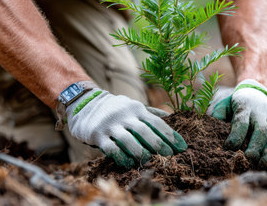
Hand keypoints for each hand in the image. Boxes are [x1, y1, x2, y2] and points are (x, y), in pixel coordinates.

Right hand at [65, 88, 186, 168]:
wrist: (85, 103)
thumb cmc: (115, 108)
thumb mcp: (132, 105)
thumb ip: (150, 112)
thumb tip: (170, 116)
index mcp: (136, 109)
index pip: (156, 122)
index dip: (170, 135)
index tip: (181, 147)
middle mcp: (125, 116)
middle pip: (144, 131)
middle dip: (158, 144)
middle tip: (168, 156)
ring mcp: (111, 125)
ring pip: (128, 140)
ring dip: (140, 152)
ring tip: (148, 160)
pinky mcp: (97, 134)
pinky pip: (110, 147)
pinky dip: (120, 156)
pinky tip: (128, 163)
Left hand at [207, 79, 266, 171]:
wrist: (257, 92)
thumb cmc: (236, 103)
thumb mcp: (225, 104)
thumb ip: (219, 115)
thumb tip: (214, 129)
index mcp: (245, 107)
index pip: (241, 122)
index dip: (236, 135)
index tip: (228, 147)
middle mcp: (260, 113)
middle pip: (261, 130)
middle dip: (256, 146)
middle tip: (249, 159)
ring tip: (263, 166)